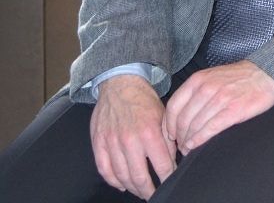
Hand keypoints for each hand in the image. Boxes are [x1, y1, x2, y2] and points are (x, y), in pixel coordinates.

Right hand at [90, 74, 176, 199]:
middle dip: (150, 190)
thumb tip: (173, 159)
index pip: (162, 165)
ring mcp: (112, 143)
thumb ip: (168, 138)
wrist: (121, 84)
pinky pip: (104, 170)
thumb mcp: (164, 115)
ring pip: (122, 177)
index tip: (171, 181)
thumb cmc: (144, 100)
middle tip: (155, 194)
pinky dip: (113, 181)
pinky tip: (122, 184)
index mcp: (149, 132)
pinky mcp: (98, 143)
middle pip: (140, 177)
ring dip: (132, 188)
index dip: (168, 176)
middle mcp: (130, 140)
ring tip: (141, 190)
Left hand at [164, 61, 273, 153]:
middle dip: (178, 136)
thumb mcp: (212, 76)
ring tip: (188, 149)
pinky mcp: (233, 110)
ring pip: (195, 125)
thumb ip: (196, 92)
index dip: (168, 124)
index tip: (170, 135)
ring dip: (188, 141)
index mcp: (199, 79)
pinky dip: (200, 140)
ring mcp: (220, 99)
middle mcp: (207, 88)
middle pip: (183, 119)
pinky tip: (196, 146)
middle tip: (180, 146)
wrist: (266, 73)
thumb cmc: (239, 77)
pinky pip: (210, 129)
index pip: (174, 106)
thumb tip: (180, 116)